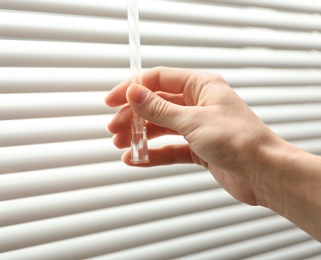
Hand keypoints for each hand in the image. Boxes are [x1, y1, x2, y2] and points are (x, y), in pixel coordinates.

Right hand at [105, 67, 285, 205]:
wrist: (264, 173)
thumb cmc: (239, 141)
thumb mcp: (193, 121)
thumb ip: (160, 109)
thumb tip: (134, 93)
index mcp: (201, 86)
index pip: (158, 80)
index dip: (132, 89)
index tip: (112, 101)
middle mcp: (198, 104)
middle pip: (156, 104)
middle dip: (133, 116)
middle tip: (114, 128)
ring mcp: (198, 126)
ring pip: (161, 127)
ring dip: (140, 135)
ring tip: (121, 144)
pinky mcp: (198, 148)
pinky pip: (169, 148)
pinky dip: (153, 153)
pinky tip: (136, 159)